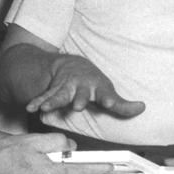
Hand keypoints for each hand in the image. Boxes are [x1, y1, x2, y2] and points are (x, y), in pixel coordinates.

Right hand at [25, 54, 145, 117]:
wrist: (71, 65)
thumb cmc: (93, 83)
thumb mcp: (107, 91)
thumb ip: (122, 105)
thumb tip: (142, 108)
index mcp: (97, 88)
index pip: (106, 95)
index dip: (110, 101)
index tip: (111, 104)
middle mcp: (81, 87)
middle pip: (80, 94)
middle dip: (79, 100)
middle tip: (79, 106)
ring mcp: (65, 88)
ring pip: (59, 95)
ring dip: (53, 101)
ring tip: (46, 108)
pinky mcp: (52, 91)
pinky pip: (43, 97)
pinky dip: (37, 102)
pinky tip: (31, 108)